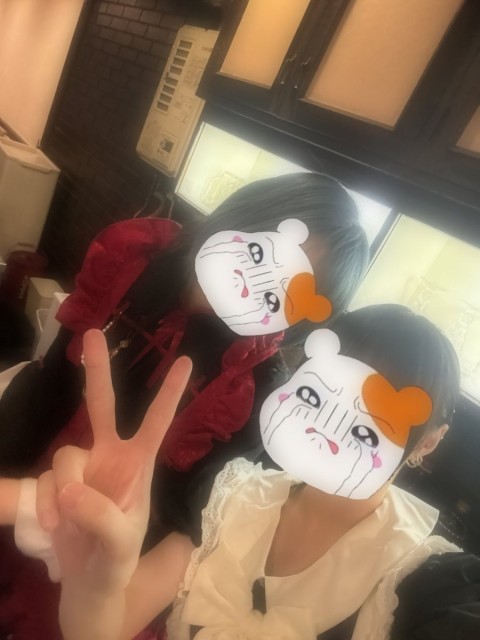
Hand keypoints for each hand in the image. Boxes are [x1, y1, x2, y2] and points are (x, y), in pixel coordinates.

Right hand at [36, 329, 191, 593]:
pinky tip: (55, 527)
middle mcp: (110, 456)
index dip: (168, 393)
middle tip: (92, 334)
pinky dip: (44, 505)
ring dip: (61, 491)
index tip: (186, 361)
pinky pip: (42, 480)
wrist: (88, 583)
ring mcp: (81, 468)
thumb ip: (101, 517)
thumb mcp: (120, 545)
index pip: (157, 423)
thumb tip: (68, 486)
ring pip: (63, 455)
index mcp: (138, 465)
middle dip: (97, 370)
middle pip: (103, 405)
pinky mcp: (55, 482)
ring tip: (68, 526)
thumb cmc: (118, 559)